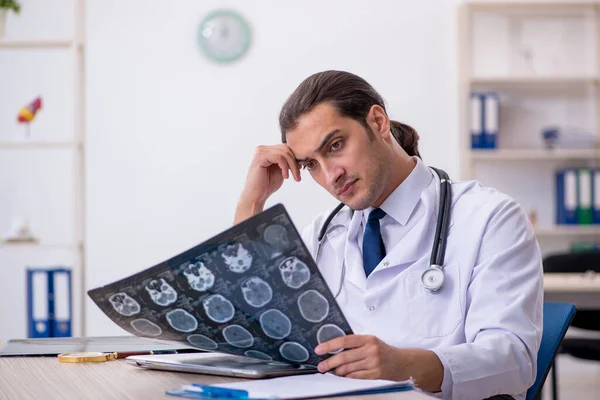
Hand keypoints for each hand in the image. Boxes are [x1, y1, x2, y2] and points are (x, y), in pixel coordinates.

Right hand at [234, 144, 300, 222]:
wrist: (257, 196)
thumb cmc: (267, 185)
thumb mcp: (281, 171)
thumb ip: (288, 162)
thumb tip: (300, 157)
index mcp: (267, 150)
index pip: (286, 148)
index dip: (295, 159)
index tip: (300, 171)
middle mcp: (263, 149)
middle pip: (286, 149)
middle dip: (295, 163)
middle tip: (298, 176)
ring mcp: (260, 151)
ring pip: (284, 153)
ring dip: (292, 166)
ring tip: (293, 177)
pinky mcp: (260, 157)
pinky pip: (279, 157)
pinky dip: (285, 167)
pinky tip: (285, 176)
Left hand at [315, 335, 442, 391]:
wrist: (403, 362)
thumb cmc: (383, 350)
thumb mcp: (371, 341)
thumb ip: (356, 343)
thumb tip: (334, 348)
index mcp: (368, 339)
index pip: (345, 340)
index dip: (330, 345)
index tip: (319, 349)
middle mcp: (371, 350)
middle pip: (345, 356)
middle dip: (330, 362)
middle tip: (320, 366)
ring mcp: (373, 363)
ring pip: (349, 368)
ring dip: (337, 371)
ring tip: (330, 371)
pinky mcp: (375, 374)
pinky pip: (356, 376)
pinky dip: (347, 377)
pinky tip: (341, 376)